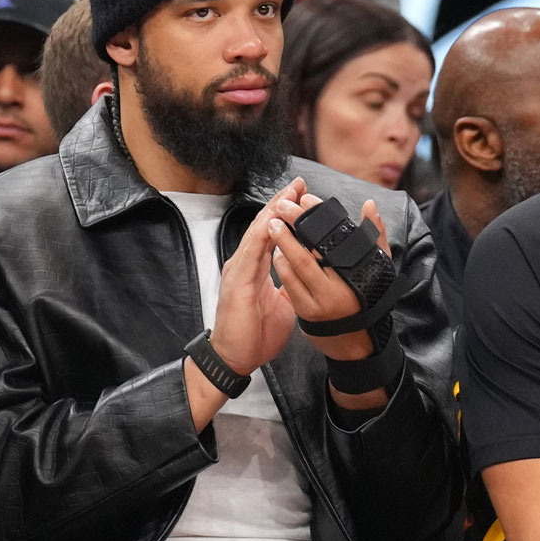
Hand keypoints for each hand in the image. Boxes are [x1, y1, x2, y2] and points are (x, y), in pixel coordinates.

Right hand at [208, 178, 305, 374]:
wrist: (235, 357)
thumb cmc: (254, 334)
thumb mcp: (281, 305)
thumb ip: (289, 286)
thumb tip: (304, 276)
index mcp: (255, 268)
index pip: (272, 234)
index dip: (287, 215)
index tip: (303, 197)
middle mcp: (245, 262)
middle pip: (265, 225)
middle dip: (282, 203)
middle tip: (299, 183)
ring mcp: (238, 268)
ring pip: (258, 231)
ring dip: (274, 211)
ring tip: (290, 193)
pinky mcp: (237, 278)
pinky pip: (251, 250)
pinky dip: (263, 232)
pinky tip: (273, 218)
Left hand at [270, 193, 390, 360]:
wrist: (354, 341)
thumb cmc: (366, 296)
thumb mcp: (376, 265)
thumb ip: (373, 235)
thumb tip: (369, 205)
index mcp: (356, 274)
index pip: (332, 239)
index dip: (316, 217)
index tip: (304, 199)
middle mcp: (337, 289)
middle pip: (309, 252)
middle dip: (293, 226)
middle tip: (281, 206)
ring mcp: (319, 302)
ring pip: (295, 268)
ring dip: (282, 244)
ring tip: (275, 225)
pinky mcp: (305, 312)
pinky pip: (289, 283)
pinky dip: (282, 265)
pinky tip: (277, 251)